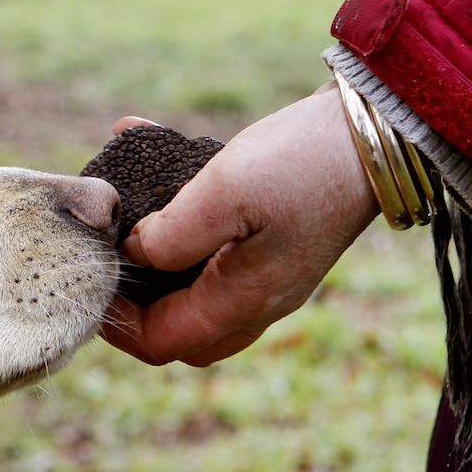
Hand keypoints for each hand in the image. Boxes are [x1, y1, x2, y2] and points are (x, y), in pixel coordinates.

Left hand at [100, 89, 378, 365]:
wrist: (380, 129)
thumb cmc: (304, 160)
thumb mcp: (225, 191)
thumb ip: (172, 234)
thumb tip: (136, 255)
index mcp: (246, 299)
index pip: (163, 343)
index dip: (118, 323)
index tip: (90, 280)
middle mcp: (262, 299)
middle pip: (183, 335)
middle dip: (136, 309)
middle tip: (104, 262)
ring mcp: (275, 274)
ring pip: (201, 299)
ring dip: (158, 268)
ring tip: (124, 219)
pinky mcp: (281, 242)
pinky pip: (222, 256)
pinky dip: (185, 232)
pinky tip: (158, 168)